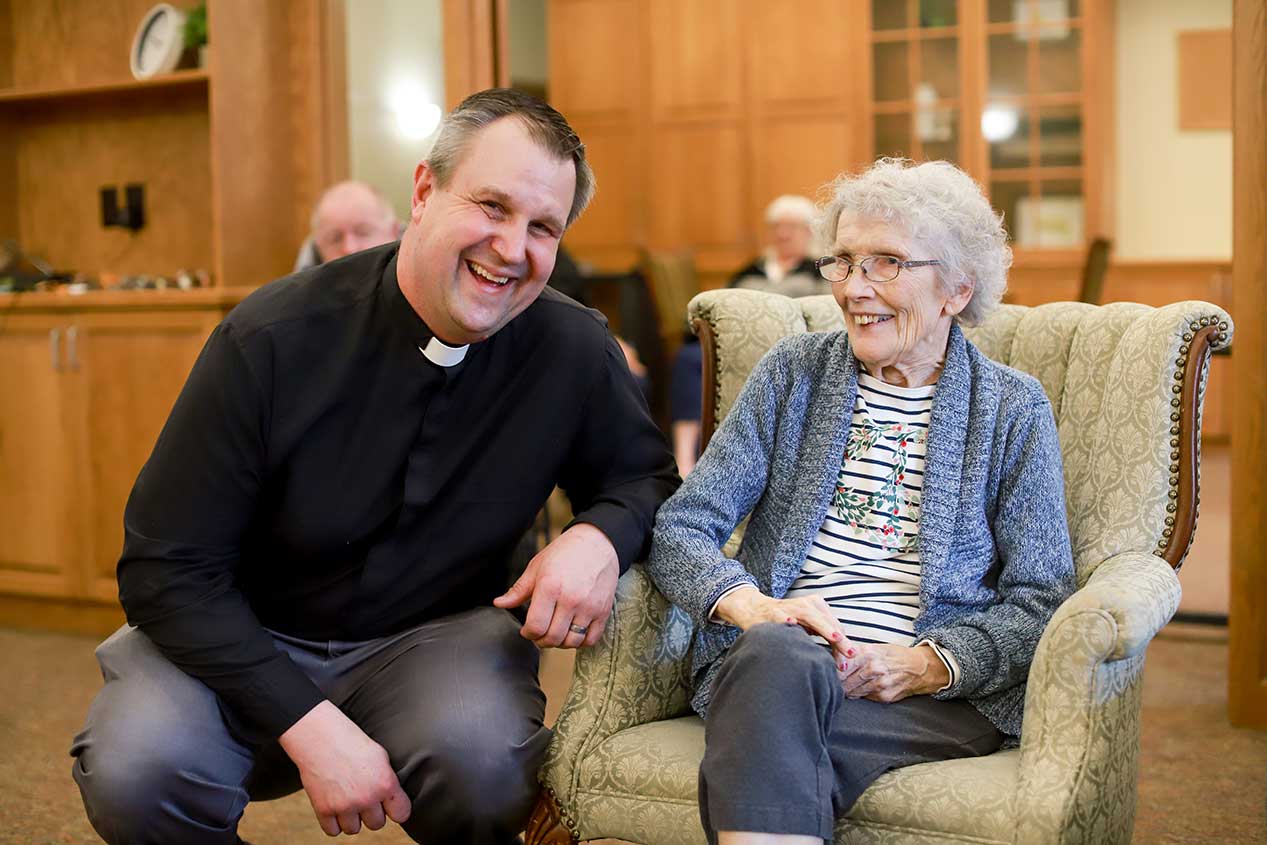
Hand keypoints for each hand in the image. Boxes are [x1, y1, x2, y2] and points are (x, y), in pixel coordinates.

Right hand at [278, 701, 411, 835]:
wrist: (321, 736)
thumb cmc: (352, 743)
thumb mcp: (381, 757)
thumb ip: (388, 782)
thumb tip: (394, 802)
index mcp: (385, 783)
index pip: (401, 814)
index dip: (396, 809)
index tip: (390, 805)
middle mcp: (366, 798)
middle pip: (376, 824)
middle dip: (371, 813)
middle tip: (363, 796)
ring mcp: (344, 806)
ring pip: (354, 829)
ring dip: (351, 818)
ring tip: (347, 798)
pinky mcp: (323, 809)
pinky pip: (333, 831)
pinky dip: (333, 822)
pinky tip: (334, 805)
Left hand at [493, 522, 618, 647]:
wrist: (597, 543)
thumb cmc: (565, 553)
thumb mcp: (536, 567)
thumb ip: (518, 590)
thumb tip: (499, 603)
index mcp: (550, 587)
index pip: (536, 626)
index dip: (528, 633)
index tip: (528, 630)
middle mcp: (570, 599)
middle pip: (553, 638)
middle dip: (542, 640)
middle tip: (540, 633)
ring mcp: (589, 607)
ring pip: (572, 642)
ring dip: (561, 643)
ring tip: (556, 632)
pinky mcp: (603, 611)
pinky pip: (591, 639)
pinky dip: (580, 641)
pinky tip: (573, 631)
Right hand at [715, 587, 853, 660]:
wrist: (755, 608)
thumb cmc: (786, 621)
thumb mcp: (807, 626)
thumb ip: (822, 635)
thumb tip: (843, 658)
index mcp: (817, 607)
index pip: (835, 627)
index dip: (843, 644)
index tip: (847, 663)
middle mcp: (806, 604)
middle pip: (828, 622)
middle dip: (840, 640)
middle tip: (850, 655)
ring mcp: (790, 607)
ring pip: (811, 616)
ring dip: (824, 628)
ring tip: (836, 637)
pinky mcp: (773, 612)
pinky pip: (781, 617)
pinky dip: (786, 620)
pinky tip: (791, 624)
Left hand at [839, 642, 948, 702]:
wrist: (919, 668)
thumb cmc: (895, 655)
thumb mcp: (874, 647)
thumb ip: (854, 652)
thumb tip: (834, 654)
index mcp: (868, 653)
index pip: (839, 663)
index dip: (832, 666)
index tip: (828, 667)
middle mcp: (873, 669)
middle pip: (842, 679)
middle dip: (837, 680)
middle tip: (835, 678)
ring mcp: (878, 684)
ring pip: (850, 691)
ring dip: (846, 688)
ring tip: (848, 683)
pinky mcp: (883, 696)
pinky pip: (862, 697)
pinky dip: (859, 693)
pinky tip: (862, 687)